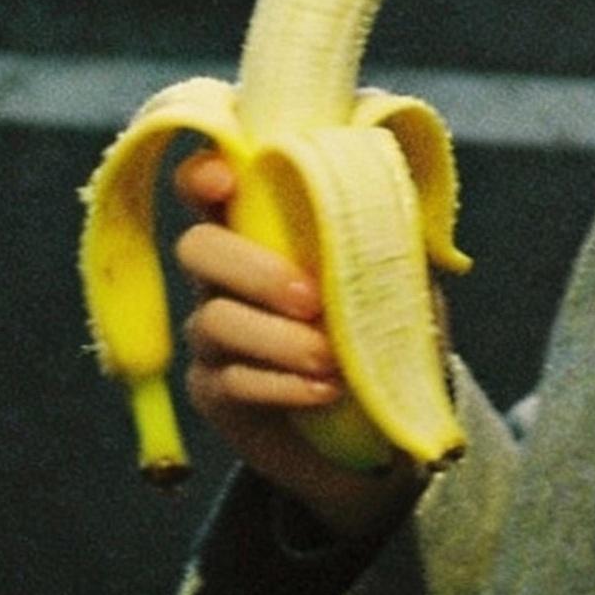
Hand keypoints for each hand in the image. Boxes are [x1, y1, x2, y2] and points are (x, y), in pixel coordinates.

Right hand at [172, 151, 426, 545]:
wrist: (380, 420)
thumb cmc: (383, 325)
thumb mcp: (397, 272)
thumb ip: (385, 231)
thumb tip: (386, 194)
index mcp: (260, 227)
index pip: (208, 187)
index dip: (202, 174)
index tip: (225, 182)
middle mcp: (223, 274)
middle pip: (197, 248)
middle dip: (253, 269)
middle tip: (311, 298)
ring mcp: (211, 334)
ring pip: (214, 321)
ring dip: (277, 338)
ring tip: (330, 357)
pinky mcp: (214, 392)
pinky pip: (231, 381)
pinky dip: (282, 385)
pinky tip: (324, 390)